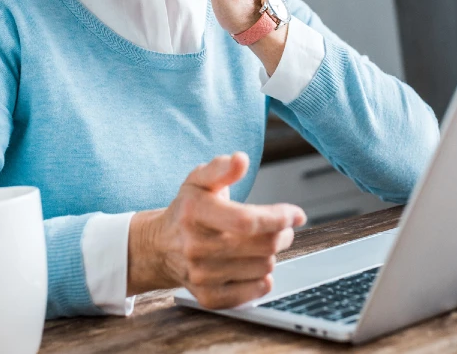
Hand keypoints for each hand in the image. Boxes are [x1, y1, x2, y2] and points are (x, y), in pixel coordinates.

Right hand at [128, 152, 305, 308]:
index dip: (279, 217)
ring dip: (272, 255)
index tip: (297, 214)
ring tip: (264, 244)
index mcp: (195, 212)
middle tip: (283, 227)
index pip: (247, 221)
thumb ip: (221, 168)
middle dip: (282, 234)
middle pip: (262, 246)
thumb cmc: (187, 209)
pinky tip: (257, 268)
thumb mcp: (199, 180)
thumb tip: (241, 160)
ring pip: (262, 268)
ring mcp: (201, 274)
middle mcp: (195, 246)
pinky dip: (262, 281)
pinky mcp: (207, 295)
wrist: (159, 246)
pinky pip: (250, 294)